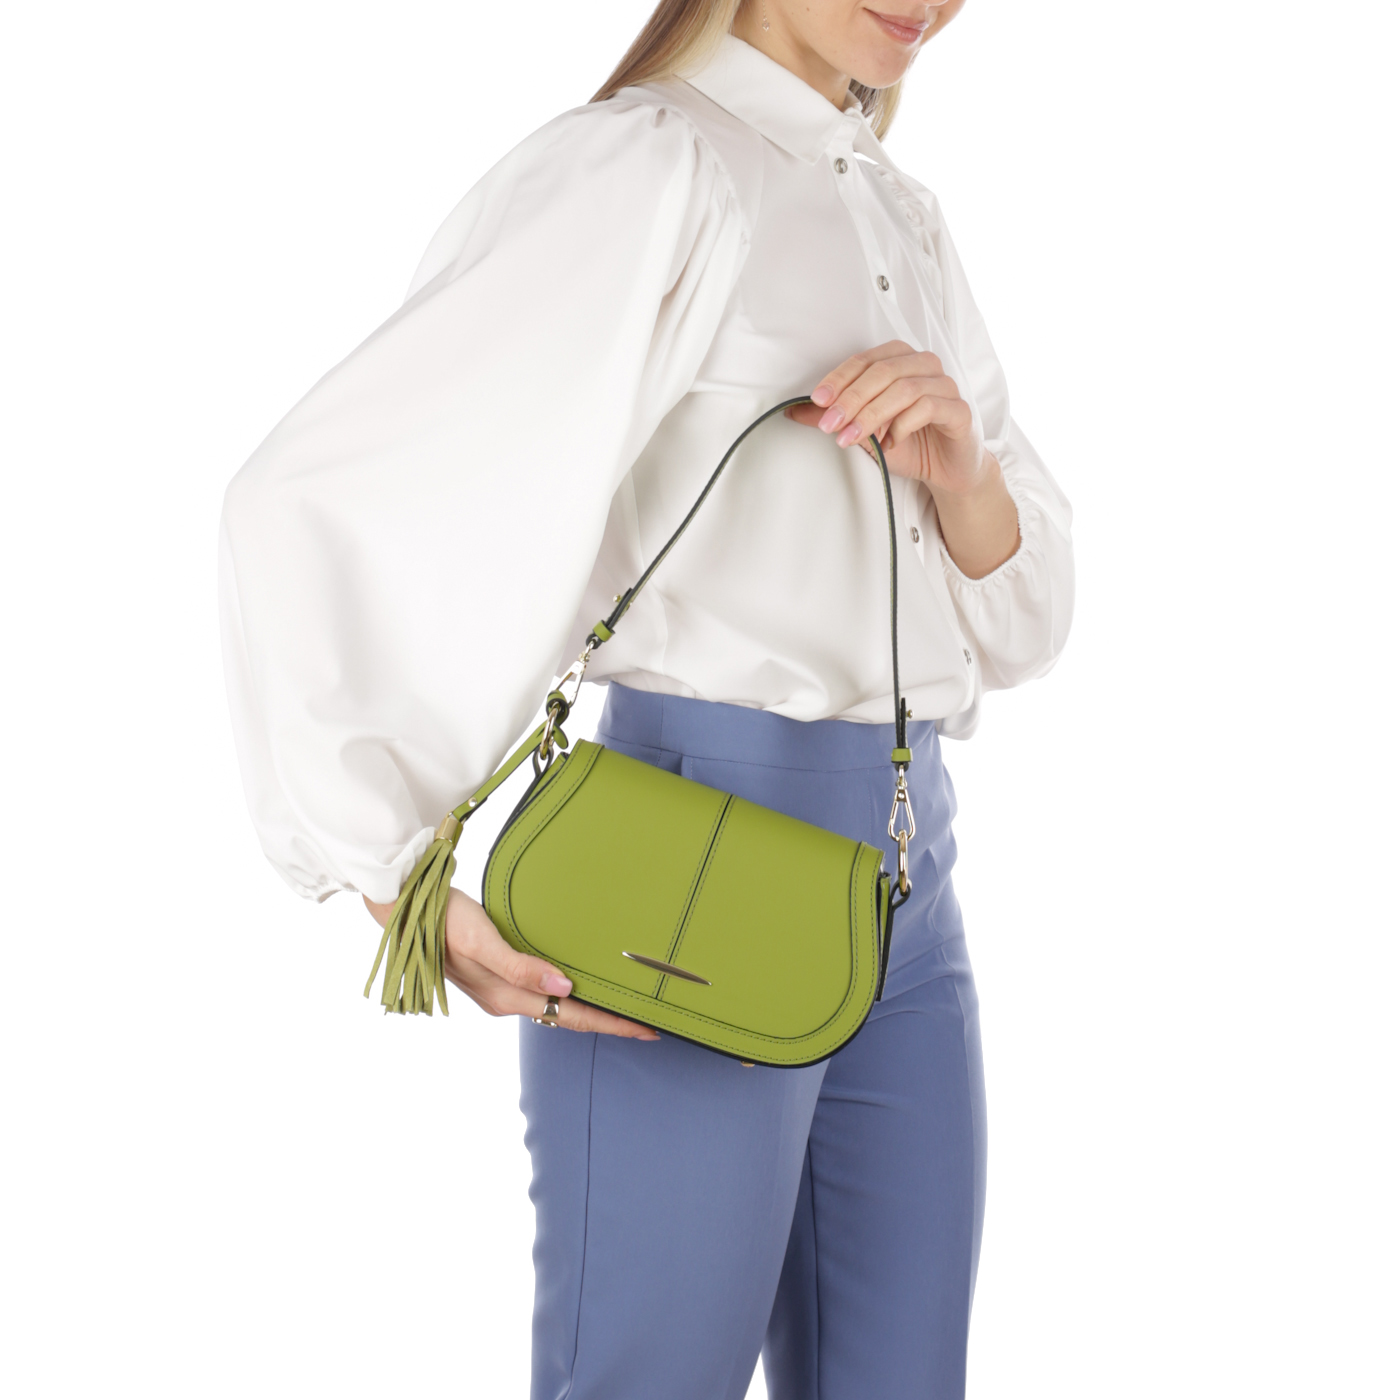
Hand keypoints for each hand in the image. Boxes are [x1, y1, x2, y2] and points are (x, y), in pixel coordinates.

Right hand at [364, 889, 659, 1039]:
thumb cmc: (444, 921)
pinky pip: (541, 992)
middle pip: (569, 1018)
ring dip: (590, 1010)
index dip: (612, 1024)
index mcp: (506, 998)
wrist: (407, 911)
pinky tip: (579, 984)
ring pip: (556, 1008)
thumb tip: (565, 988)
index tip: (647, 1030)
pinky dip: (568, 994)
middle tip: (647, 1021)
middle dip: (609, 1022)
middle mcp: (506, 1000)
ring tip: (622, 1006)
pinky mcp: (496, 976)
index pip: (573, 1017)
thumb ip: (521, 967)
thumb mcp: (483, 941)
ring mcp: (500, 990)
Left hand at [786, 340, 991, 493]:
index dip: (839, 379)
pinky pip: (929, 407)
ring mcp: (945, 386)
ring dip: (872, 414)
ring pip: (905, 388)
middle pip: (883, 371)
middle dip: (851, 399)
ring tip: (851, 438)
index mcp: (901, 360)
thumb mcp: (864, 432)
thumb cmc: (908, 443)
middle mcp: (925, 366)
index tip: (817, 401)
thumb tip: (795, 411)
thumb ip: (836, 417)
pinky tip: (889, 443)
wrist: (946, 470)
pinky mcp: (959, 410)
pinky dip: (902, 425)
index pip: (864, 360)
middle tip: (830, 424)